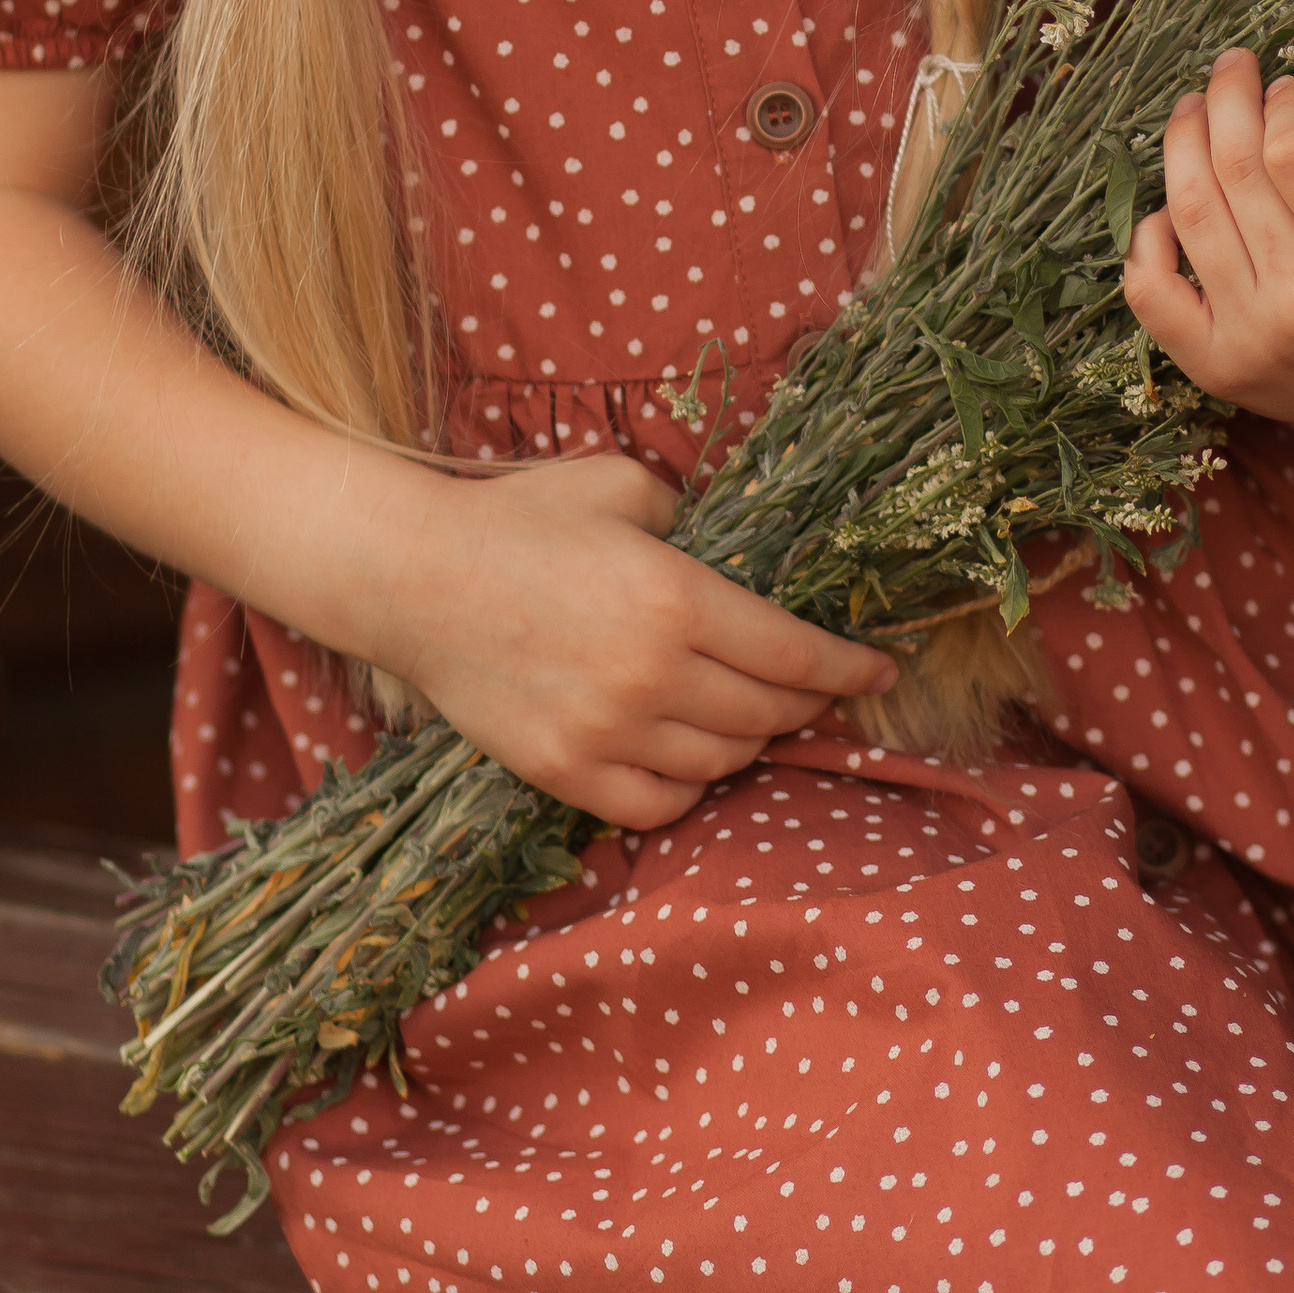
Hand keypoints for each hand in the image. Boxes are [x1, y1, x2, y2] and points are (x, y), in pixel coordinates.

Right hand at [374, 449, 896, 828]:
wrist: (413, 576)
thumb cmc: (521, 518)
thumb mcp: (623, 487)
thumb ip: (694, 516)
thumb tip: (741, 548)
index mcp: (675, 599)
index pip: (794, 655)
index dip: (848, 668)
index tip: (880, 669)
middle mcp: (649, 675)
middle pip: (765, 715)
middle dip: (806, 704)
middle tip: (815, 689)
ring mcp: (604, 732)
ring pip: (719, 763)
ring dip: (750, 743)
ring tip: (751, 716)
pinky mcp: (561, 771)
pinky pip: (657, 805)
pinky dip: (689, 786)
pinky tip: (692, 756)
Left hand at [1120, 46, 1293, 455]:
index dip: (1282, 104)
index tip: (1289, 85)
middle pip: (1236, 171)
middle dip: (1226, 100)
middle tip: (1230, 68)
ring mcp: (1252, 337)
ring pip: (1189, 214)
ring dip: (1181, 146)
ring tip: (1193, 109)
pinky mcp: (1214, 365)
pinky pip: (1151, 291)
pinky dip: (1145, 238)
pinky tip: (1166, 202)